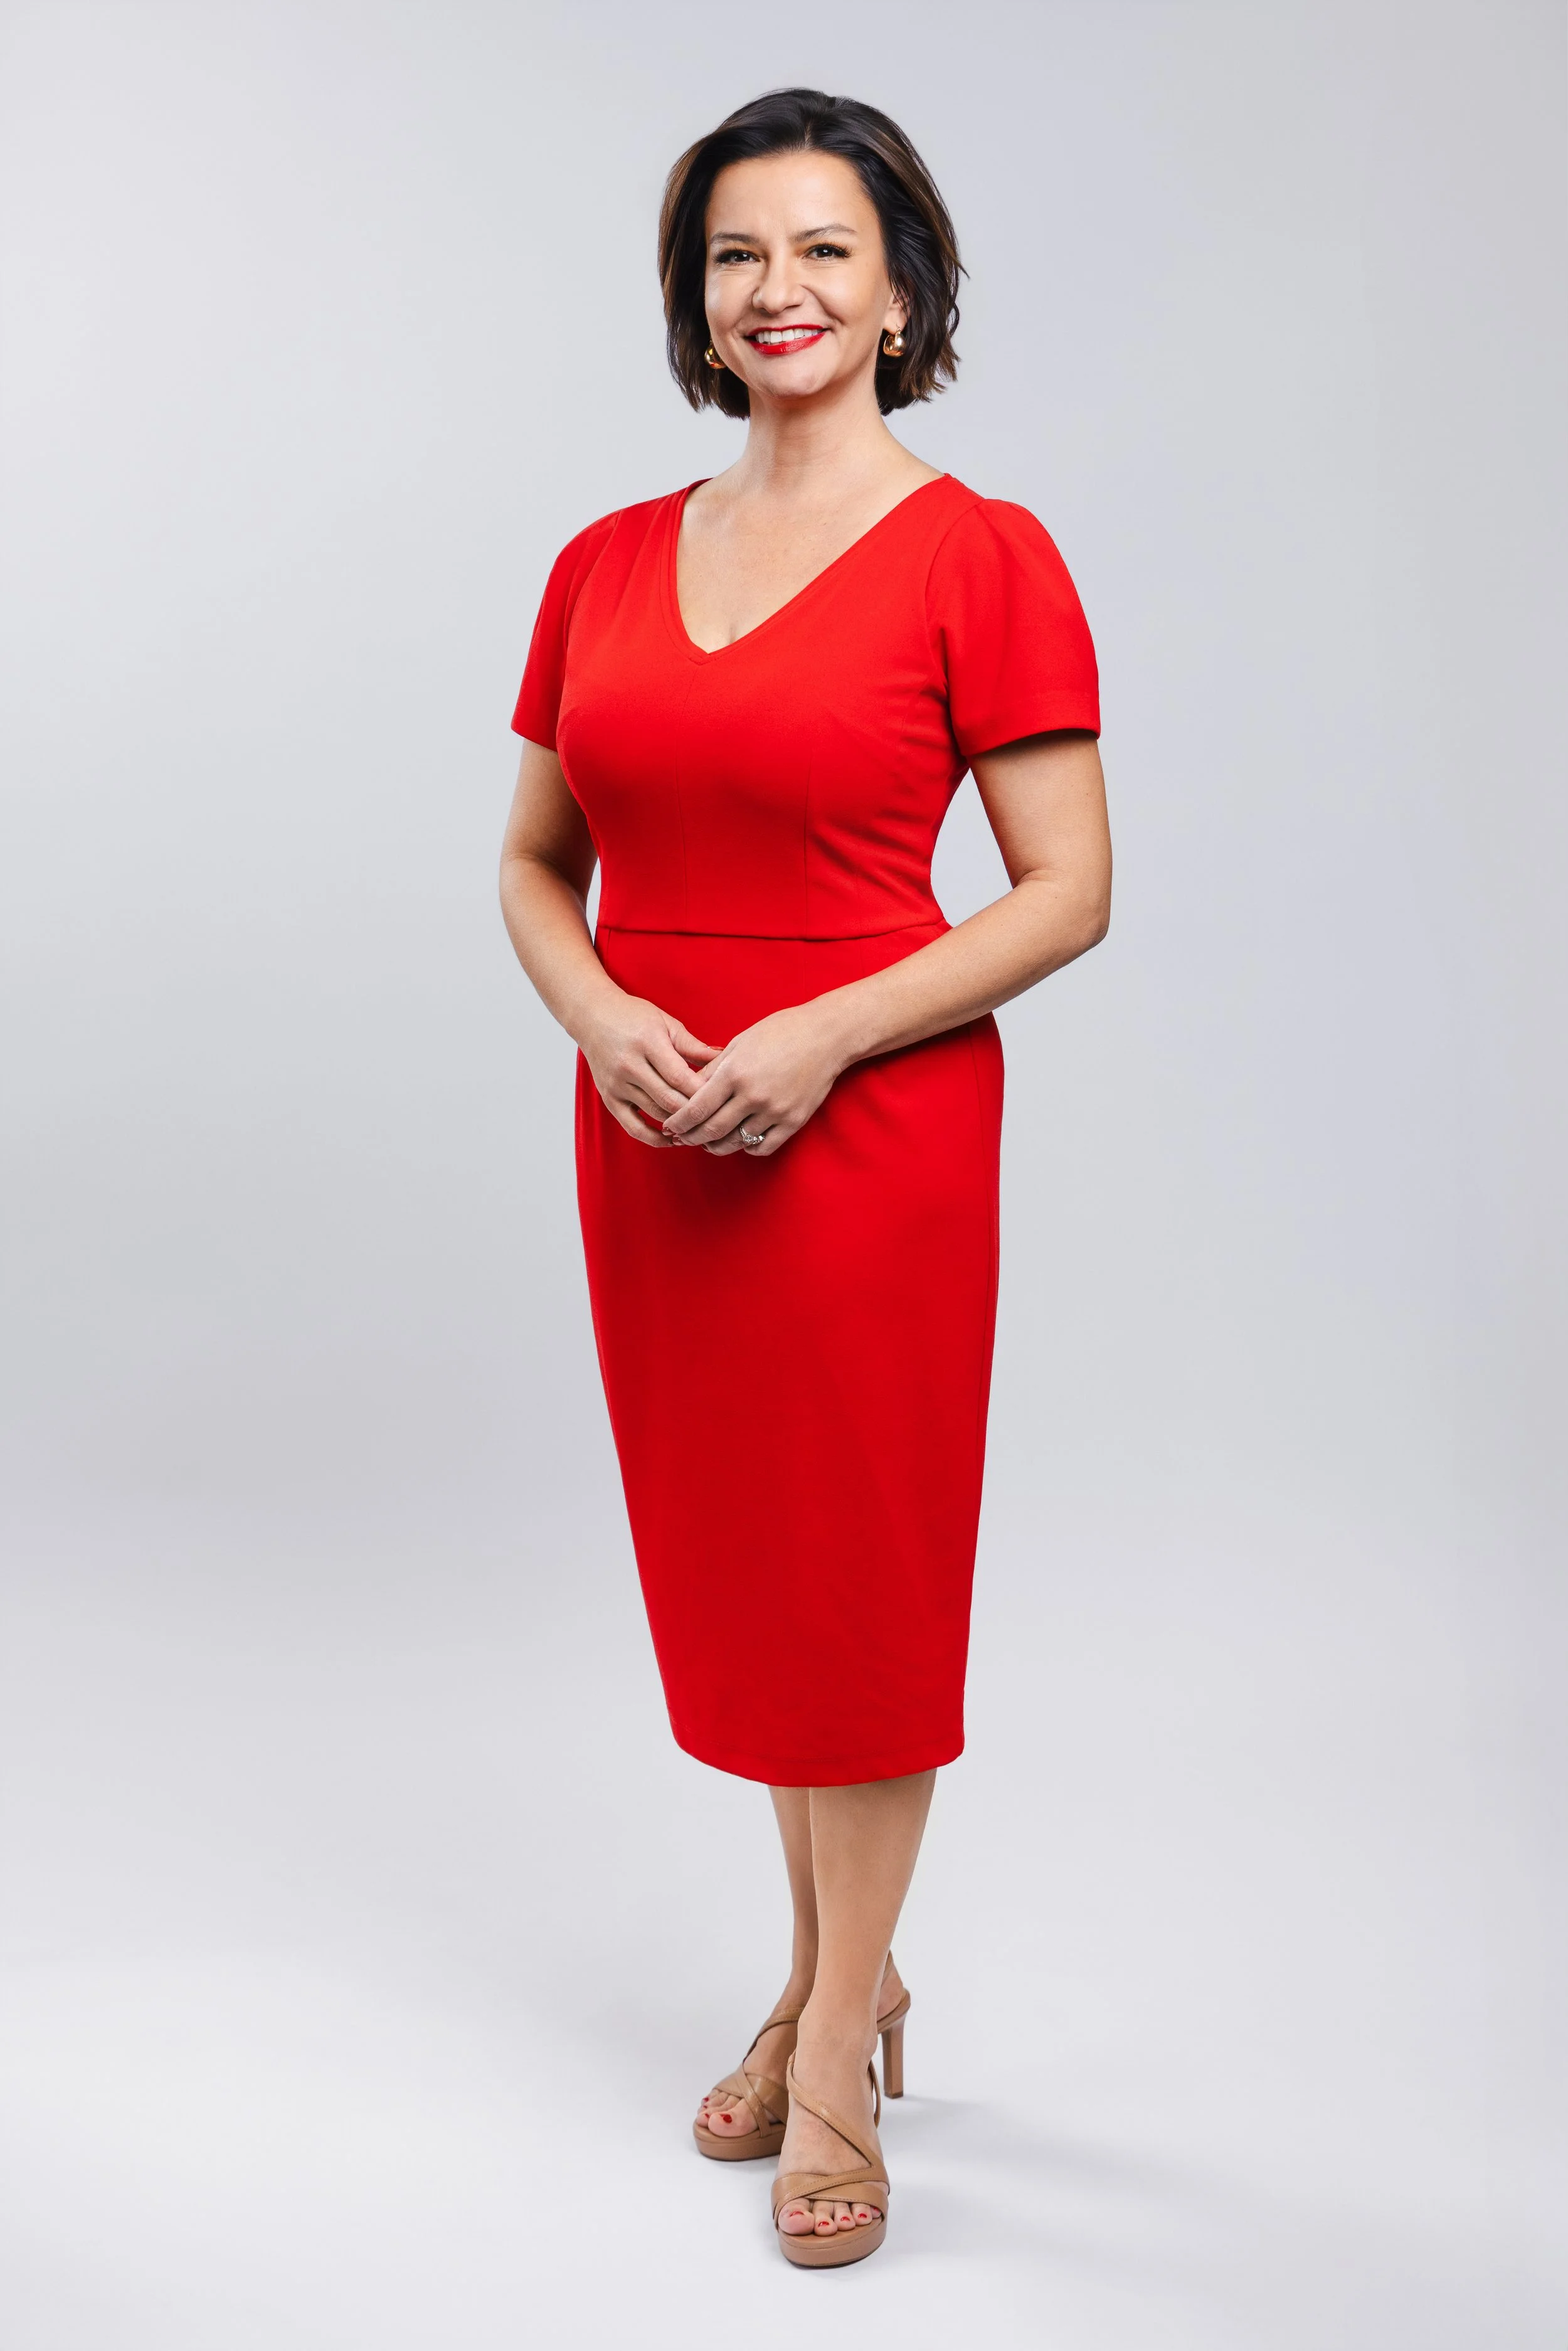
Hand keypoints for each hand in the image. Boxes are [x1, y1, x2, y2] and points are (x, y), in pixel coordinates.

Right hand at [579, 993, 717, 1146]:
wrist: (592, 1016)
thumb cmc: (633, 1016)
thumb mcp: (666, 1023)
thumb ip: (693, 1046)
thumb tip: (723, 1061)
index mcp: (647, 1042)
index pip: (679, 1077)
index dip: (702, 1092)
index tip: (722, 1098)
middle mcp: (629, 1065)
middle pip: (669, 1099)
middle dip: (695, 1111)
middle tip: (716, 1117)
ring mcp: (617, 1084)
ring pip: (655, 1113)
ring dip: (680, 1124)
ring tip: (701, 1126)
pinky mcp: (609, 1098)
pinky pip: (633, 1127)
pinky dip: (654, 1138)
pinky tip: (672, 1137)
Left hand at [660, 1002, 846, 1156]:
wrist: (827, 1036)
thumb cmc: (781, 1032)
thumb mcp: (740, 1042)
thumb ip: (713, 1068)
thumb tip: (687, 1086)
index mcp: (734, 1073)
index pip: (696, 1109)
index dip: (678, 1123)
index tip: (670, 1128)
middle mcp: (752, 1096)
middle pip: (712, 1130)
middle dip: (691, 1138)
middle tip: (682, 1140)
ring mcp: (774, 1112)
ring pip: (736, 1142)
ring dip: (717, 1146)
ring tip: (708, 1142)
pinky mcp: (793, 1122)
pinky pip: (763, 1147)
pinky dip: (747, 1148)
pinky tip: (740, 1141)